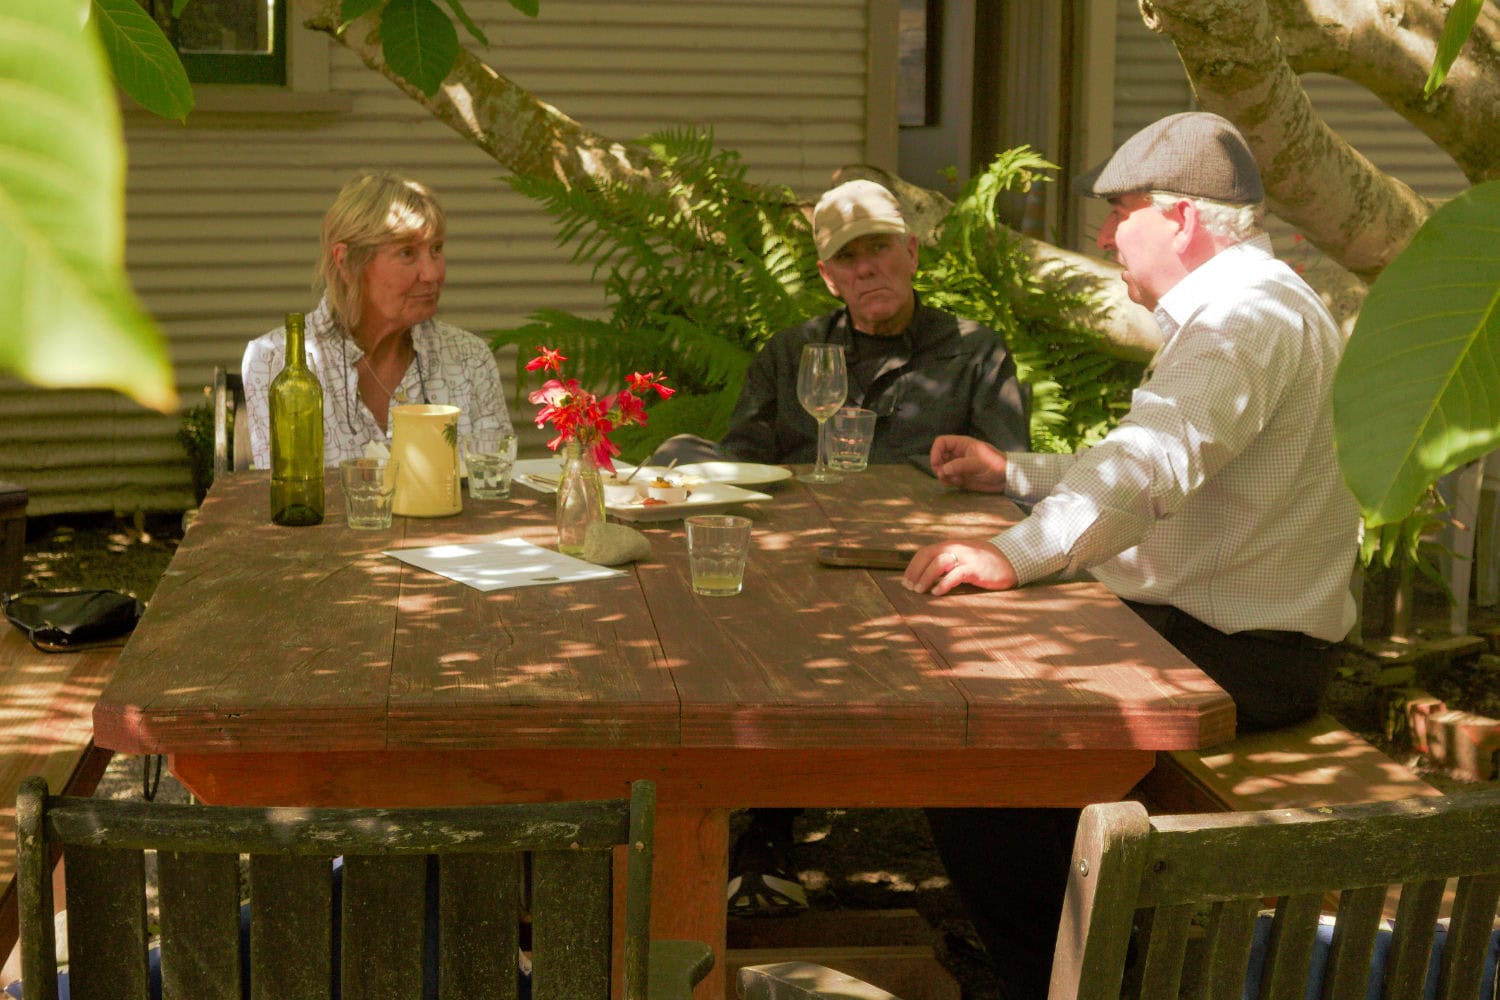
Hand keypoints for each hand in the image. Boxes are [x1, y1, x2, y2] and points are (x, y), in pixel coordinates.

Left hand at [902, 541, 1017, 595]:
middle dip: (915, 571)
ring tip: (920, 591)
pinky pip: (955, 574)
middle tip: (909, 587)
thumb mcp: (962, 558)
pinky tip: (937, 592)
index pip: (925, 552)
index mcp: (951, 546)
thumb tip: (926, 577)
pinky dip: (943, 584)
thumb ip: (947, 563)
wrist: (1011, 560)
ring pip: (938, 563)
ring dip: (925, 577)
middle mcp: (956, 548)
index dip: (912, 566)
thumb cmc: (984, 563)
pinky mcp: (975, 568)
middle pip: (928, 555)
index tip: (906, 580)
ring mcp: (966, 557)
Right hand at [929, 435, 1007, 491]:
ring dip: (943, 475)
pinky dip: (947, 481)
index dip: (935, 451)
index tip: (936, 464)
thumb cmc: (995, 464)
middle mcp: (958, 454)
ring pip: (941, 468)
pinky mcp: (960, 477)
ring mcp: (958, 466)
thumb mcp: (978, 463)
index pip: (941, 442)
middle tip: (943, 475)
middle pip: (938, 456)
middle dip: (938, 466)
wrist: (1007, 478)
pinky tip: (956, 483)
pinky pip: (947, 478)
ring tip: (953, 480)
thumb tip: (942, 470)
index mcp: (962, 444)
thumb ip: (960, 465)